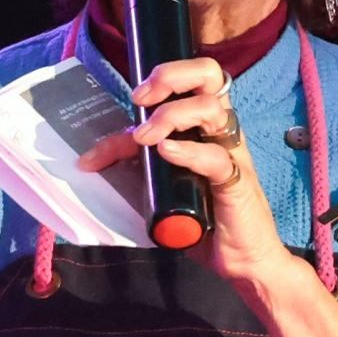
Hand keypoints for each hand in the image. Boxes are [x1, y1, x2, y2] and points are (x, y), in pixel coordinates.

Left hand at [76, 56, 293, 284]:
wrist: (244, 262)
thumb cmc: (204, 222)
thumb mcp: (160, 189)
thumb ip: (135, 168)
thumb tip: (94, 159)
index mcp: (205, 126)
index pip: (179, 87)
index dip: (144, 92)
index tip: (118, 117)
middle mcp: (221, 131)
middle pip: (209, 74)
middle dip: (170, 75)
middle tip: (141, 98)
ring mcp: (232, 154)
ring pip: (211, 107)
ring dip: (172, 115)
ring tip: (146, 138)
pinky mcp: (237, 182)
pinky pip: (217, 157)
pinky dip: (189, 151)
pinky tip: (167, 153)